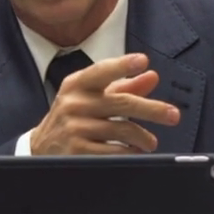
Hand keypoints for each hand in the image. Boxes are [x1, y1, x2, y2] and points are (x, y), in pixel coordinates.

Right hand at [28, 53, 178, 155]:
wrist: (41, 148)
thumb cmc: (72, 118)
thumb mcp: (91, 98)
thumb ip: (122, 87)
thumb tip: (151, 76)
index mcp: (77, 84)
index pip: (102, 71)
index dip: (123, 65)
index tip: (143, 61)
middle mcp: (74, 103)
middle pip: (122, 103)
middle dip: (152, 110)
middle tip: (173, 115)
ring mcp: (75, 128)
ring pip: (122, 129)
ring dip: (144, 137)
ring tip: (151, 142)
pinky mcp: (78, 151)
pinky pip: (114, 151)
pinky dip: (130, 152)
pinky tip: (136, 152)